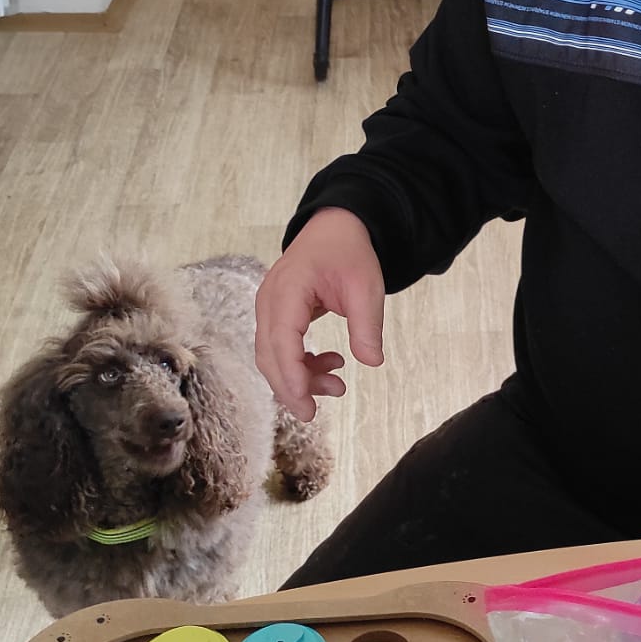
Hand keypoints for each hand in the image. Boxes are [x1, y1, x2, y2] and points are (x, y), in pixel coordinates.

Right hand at [255, 207, 385, 420]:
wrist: (335, 228)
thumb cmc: (348, 253)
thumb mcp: (367, 287)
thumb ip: (367, 325)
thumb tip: (372, 362)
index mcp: (289, 288)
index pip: (282, 339)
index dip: (291, 374)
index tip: (306, 403)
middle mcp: (270, 300)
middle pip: (269, 354)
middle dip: (290, 387)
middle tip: (314, 413)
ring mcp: (269, 308)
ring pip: (272, 356)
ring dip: (298, 377)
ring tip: (337, 385)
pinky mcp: (276, 315)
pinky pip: (280, 348)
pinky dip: (301, 364)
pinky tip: (331, 365)